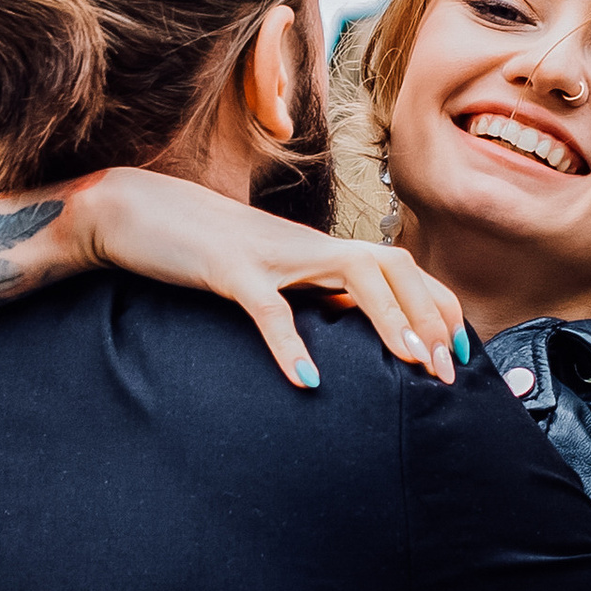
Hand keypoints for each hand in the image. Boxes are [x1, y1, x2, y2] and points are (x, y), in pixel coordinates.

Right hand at [68, 166, 465, 387]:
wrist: (134, 210)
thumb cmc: (201, 249)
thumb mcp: (266, 276)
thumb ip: (308, 296)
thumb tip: (348, 325)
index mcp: (318, 252)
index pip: (400, 269)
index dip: (436, 306)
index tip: (456, 353)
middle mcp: (308, 247)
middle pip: (394, 266)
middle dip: (429, 316)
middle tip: (443, 370)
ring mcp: (272, 254)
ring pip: (352, 274)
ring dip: (389, 319)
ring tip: (411, 363)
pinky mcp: (229, 269)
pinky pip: (268, 308)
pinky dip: (290, 345)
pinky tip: (306, 381)